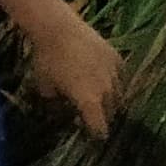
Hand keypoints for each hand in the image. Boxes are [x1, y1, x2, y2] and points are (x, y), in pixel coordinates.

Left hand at [35, 9, 121, 136]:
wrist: (59, 28)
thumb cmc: (47, 60)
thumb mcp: (44, 86)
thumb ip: (54, 102)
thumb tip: (59, 108)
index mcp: (89, 101)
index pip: (99, 127)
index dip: (96, 134)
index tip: (92, 137)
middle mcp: (107, 90)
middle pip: (111, 112)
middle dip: (103, 118)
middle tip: (93, 118)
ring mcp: (115, 73)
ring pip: (119, 96)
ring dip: (111, 102)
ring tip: (100, 102)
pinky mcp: (118, 58)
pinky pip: (120, 77)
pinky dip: (114, 83)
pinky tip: (105, 82)